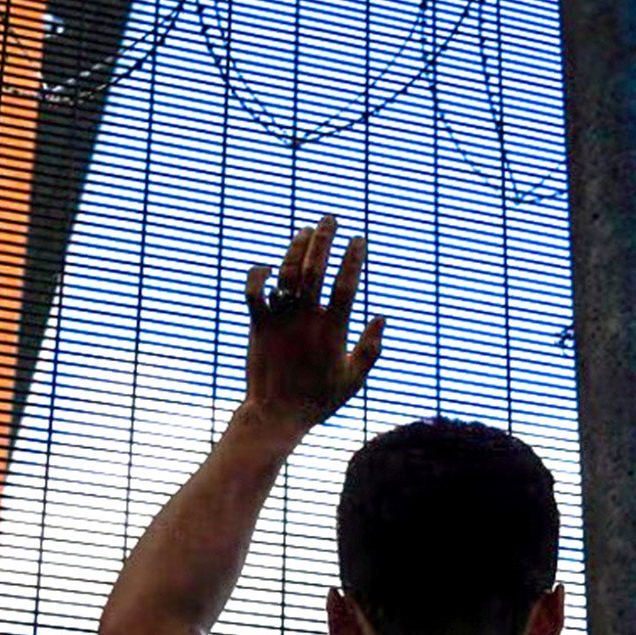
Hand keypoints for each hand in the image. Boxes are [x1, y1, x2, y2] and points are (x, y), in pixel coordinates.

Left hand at [242, 214, 385, 431]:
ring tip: (305, 231)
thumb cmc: (319, 400)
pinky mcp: (258, 325)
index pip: (347, 283)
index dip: (353, 258)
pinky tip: (267, 265)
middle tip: (329, 219)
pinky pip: (253, 292)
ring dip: (295, 248)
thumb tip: (382, 317)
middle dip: (324, 239)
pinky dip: (258, 275)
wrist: (278, 415)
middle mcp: (306, 319)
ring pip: (287, 273)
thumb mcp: (354, 378)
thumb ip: (371, 347)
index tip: (359, 239)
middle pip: (315, 268)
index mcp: (333, 329)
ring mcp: (281, 320)